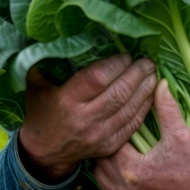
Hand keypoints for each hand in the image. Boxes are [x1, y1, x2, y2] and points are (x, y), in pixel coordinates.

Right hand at [18, 53, 156, 181]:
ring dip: (146, 88)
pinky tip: (151, 93)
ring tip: (153, 73)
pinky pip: (133, 124)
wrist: (44, 154)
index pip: (98, 79)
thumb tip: (60, 36)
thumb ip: (46, 61)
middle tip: (147, 60)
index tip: (126, 55)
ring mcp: (99, 135)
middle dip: (138, 73)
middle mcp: (85, 119)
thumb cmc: (41, 112)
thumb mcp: (36, 85)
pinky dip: (145, 107)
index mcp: (66, 101)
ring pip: (130, 108)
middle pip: (119, 93)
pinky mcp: (110, 145)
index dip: (116, 64)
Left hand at [94, 80, 189, 189]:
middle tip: (119, 132)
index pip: (111, 144)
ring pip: (101, 178)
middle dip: (109, 146)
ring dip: (107, 163)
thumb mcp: (181, 134)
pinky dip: (111, 178)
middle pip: (101, 162)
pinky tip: (122, 166)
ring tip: (120, 148)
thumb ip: (166, 108)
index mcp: (133, 171)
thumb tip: (159, 83)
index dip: (116, 130)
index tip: (123, 120)